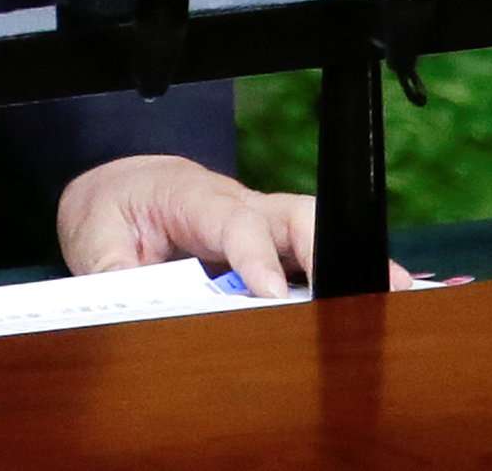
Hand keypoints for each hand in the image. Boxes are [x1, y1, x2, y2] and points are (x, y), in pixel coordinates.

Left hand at [56, 154, 415, 296]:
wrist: (123, 188)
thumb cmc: (114, 208)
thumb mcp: (93, 236)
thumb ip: (110, 271)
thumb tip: (128, 303)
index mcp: (193, 197)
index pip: (231, 221)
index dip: (254, 256)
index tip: (268, 294)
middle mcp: (238, 205)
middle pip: (293, 215)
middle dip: (327, 247)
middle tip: (362, 283)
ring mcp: (261, 223)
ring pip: (315, 232)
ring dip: (352, 262)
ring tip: (398, 295)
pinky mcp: (272, 247)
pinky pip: (313, 257)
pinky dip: (347, 275)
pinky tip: (381, 302)